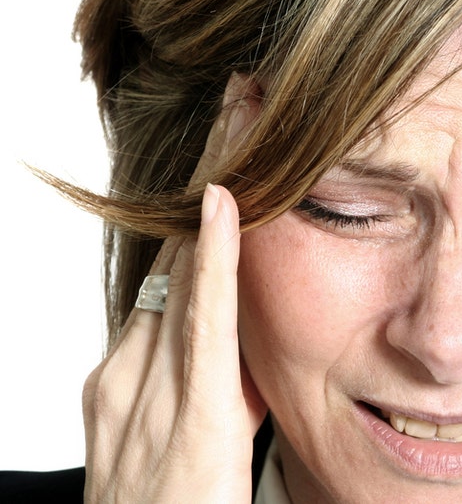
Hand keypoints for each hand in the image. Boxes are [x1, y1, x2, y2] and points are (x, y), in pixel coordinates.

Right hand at [81, 78, 266, 501]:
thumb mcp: (199, 438)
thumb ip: (224, 385)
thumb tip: (258, 345)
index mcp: (133, 374)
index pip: (176, 267)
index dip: (205, 201)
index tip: (235, 137)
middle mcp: (131, 371)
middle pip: (176, 249)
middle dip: (211, 172)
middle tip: (242, 96)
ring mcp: (150, 392)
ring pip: (186, 267)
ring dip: (217, 190)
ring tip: (244, 115)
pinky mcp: (193, 419)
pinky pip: (205, 325)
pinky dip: (215, 259)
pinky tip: (228, 203)